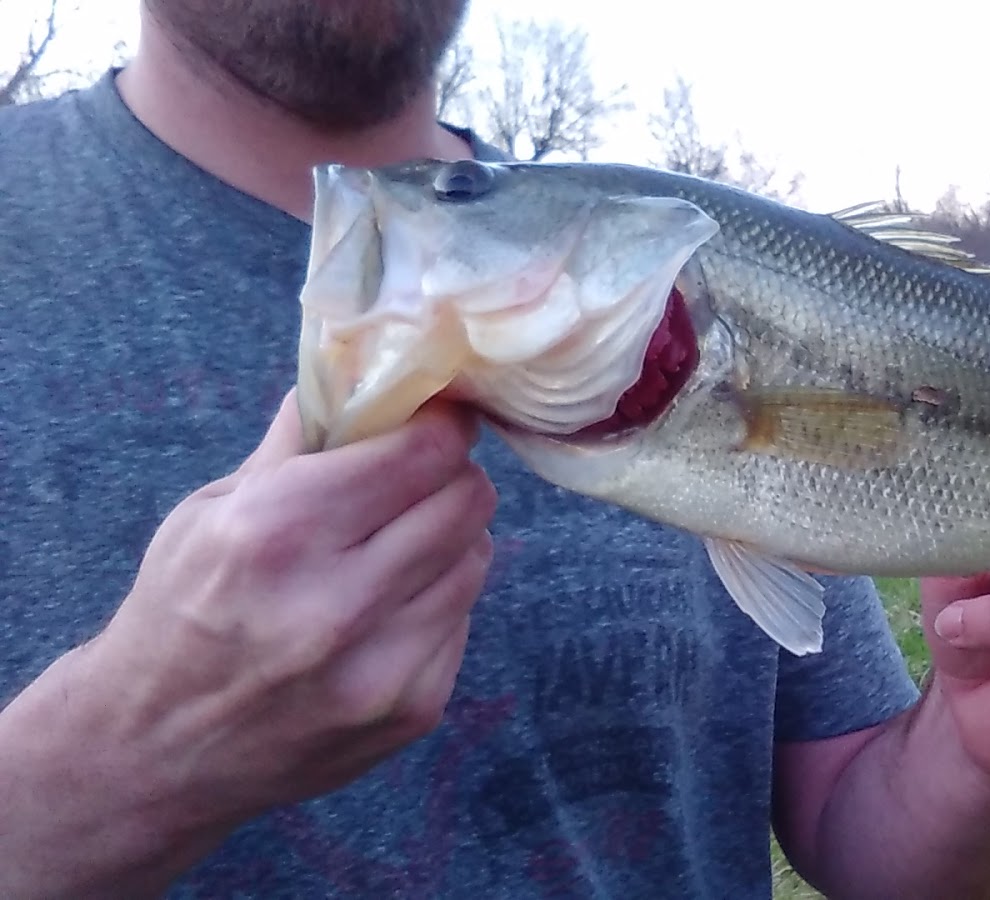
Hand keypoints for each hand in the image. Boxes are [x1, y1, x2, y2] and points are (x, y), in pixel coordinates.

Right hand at [3, 392, 495, 875]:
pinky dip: (438, 601)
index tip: (434, 419)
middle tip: (420, 477)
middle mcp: (336, 602)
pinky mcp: (413, 710)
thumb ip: (298, 442)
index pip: (424, 451)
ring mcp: (382, 667)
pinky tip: (385, 610)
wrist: (153, 752)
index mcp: (278, 532)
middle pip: (467, 500)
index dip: (440, 425)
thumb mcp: (210, 510)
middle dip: (449, 477)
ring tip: (396, 545)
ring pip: (477, 558)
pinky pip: (463, 620)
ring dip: (448, 540)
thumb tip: (366, 366)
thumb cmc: (179, 612)